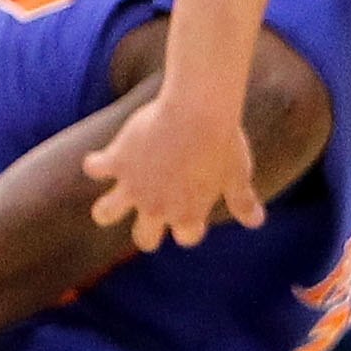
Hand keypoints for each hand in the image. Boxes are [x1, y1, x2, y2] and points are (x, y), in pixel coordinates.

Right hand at [84, 84, 263, 249]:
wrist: (197, 112)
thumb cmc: (223, 144)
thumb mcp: (237, 176)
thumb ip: (243, 201)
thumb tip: (256, 221)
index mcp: (188, 214)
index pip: (186, 236)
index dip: (190, 229)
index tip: (193, 218)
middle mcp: (156, 207)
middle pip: (144, 238)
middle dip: (146, 235)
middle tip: (149, 223)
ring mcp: (133, 186)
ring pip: (105, 213)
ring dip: (106, 211)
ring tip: (109, 207)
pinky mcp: (116, 160)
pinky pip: (94, 168)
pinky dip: (95, 164)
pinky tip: (101, 159)